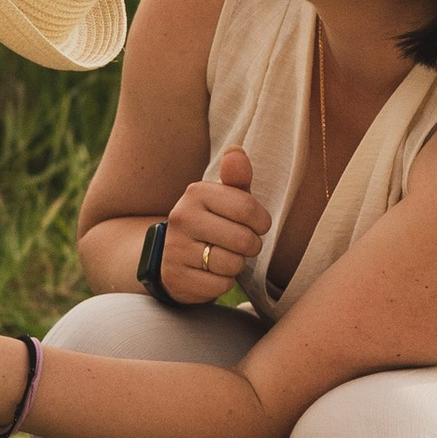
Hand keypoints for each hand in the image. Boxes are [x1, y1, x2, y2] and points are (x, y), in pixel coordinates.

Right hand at [161, 147, 267, 297]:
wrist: (174, 255)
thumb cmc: (212, 222)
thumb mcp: (226, 198)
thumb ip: (237, 177)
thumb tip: (236, 151)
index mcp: (197, 192)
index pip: (248, 209)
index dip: (262, 223)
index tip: (257, 226)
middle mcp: (182, 217)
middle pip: (244, 240)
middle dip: (251, 247)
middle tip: (241, 245)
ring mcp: (175, 248)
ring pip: (232, 264)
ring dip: (237, 266)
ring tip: (226, 257)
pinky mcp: (175, 277)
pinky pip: (219, 285)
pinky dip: (223, 283)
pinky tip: (212, 273)